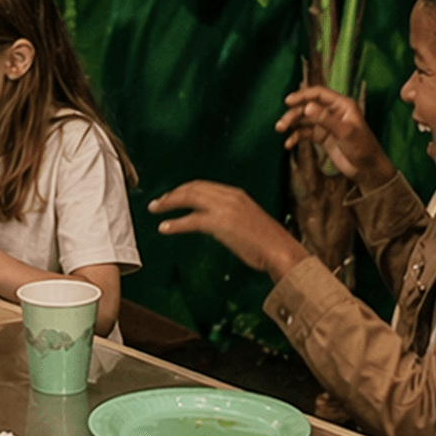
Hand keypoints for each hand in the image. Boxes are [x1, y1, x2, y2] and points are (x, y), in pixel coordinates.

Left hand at [149, 181, 307, 281]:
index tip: (172, 196)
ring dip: (169, 203)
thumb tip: (211, 221)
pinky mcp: (220, 224)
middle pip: (192, 187)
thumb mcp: (247, 219)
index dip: (184, 189)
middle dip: (172, 194)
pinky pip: (191, 220)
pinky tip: (165, 228)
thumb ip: (229, 215)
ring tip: (156, 210)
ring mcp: (224, 208)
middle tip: (157, 203)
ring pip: (189, 198)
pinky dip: (175, 223)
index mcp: (235, 193)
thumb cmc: (267, 242)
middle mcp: (229, 196)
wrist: (280, 250)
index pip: (203, 184)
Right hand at [275, 86, 394, 190]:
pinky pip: (306, 133)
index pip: (319, 94)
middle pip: (308, 106)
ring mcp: (327, 124)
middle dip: (294, 113)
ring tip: (280, 130)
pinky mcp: (323, 137)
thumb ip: (326, 119)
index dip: (303, 95)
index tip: (288, 102)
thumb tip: (307, 107)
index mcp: (342, 105)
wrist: (367, 170)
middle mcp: (333, 111)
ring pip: (305, 119)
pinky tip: (289, 143)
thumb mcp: (345, 132)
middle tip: (281, 124)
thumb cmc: (363, 148)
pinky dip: (296, 136)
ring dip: (292, 124)